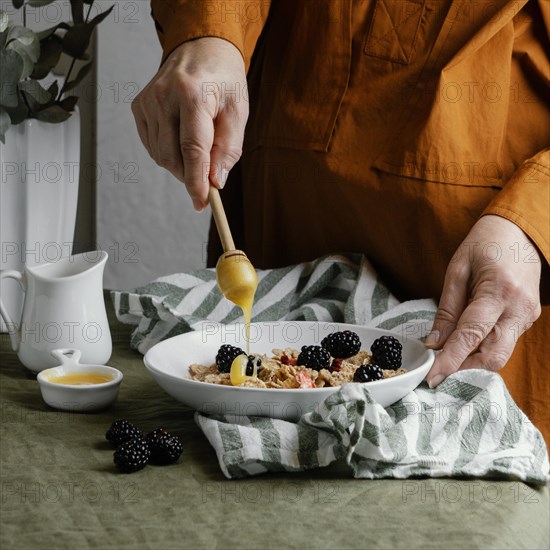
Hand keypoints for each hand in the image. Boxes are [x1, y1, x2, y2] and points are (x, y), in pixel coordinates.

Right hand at [131, 37, 247, 210]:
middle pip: (173, 157)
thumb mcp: (238, 113)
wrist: (201, 49)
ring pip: (161, 156)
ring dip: (181, 165)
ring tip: (198, 148)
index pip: (192, 149)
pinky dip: (169, 154)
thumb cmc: (224, 81)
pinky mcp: (139, 107)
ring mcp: (147, 101)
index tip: (202, 203)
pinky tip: (182, 139)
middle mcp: (164, 96)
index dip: (196, 181)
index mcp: (193, 94)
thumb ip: (228, 150)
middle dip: (191, 176)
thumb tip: (214, 182)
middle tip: (208, 178)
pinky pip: (152, 147)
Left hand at [426, 215, 541, 387]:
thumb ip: (447, 309)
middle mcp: (518, 309)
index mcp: (498, 291)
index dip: (451, 360)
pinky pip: (504, 343)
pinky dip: (483, 349)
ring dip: (473, 362)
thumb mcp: (457, 270)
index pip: (471, 335)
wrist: (519, 232)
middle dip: (465, 368)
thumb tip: (435, 343)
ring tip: (448, 358)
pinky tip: (465, 344)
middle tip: (438, 371)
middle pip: (493, 356)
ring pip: (500, 354)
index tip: (432, 377)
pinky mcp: (528, 319)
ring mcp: (527, 316)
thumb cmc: (484, 245)